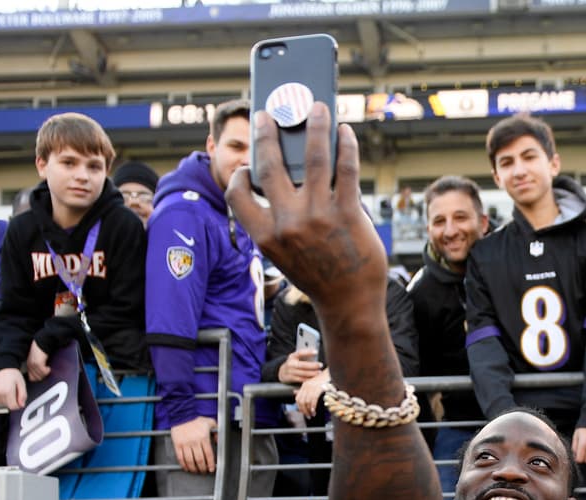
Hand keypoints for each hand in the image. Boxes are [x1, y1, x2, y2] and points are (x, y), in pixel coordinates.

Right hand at [0, 367, 25, 409]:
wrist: (2, 368)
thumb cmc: (12, 374)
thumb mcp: (21, 384)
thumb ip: (23, 395)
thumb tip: (22, 405)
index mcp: (8, 390)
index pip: (13, 406)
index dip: (18, 406)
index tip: (20, 402)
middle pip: (8, 405)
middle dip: (13, 402)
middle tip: (15, 393)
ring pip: (3, 404)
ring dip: (8, 400)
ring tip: (10, 391)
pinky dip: (3, 398)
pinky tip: (5, 391)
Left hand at [25, 341, 50, 380]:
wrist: (42, 343)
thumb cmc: (41, 351)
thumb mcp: (37, 360)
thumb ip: (36, 368)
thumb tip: (40, 377)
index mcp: (28, 365)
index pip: (32, 378)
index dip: (38, 378)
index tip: (43, 374)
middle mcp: (30, 366)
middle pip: (36, 378)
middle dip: (42, 376)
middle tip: (46, 371)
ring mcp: (33, 365)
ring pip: (40, 376)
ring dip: (45, 373)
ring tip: (47, 368)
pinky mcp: (38, 363)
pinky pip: (44, 372)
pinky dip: (47, 371)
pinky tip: (48, 367)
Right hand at [170, 416, 217, 474]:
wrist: (182, 414)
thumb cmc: (196, 419)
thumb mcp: (211, 423)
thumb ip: (217, 432)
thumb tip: (218, 442)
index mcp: (203, 437)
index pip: (208, 454)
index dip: (210, 464)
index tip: (211, 468)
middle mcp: (194, 441)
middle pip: (199, 460)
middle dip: (203, 468)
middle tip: (204, 471)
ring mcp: (185, 444)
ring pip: (190, 460)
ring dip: (193, 468)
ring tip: (196, 471)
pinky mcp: (177, 444)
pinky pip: (180, 457)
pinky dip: (183, 464)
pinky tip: (186, 467)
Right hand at [227, 105, 387, 322]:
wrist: (350, 305)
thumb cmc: (319, 276)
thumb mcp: (286, 254)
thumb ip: (280, 219)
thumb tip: (290, 172)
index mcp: (265, 235)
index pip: (236, 195)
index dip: (237, 175)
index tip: (244, 164)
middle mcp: (287, 222)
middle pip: (269, 164)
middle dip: (266, 132)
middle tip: (269, 114)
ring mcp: (318, 216)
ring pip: (312, 155)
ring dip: (314, 124)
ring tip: (317, 107)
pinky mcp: (347, 212)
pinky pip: (344, 167)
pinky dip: (345, 143)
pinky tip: (344, 132)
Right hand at [277, 347, 322, 384]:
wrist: (283, 372)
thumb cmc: (294, 363)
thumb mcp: (296, 357)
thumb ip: (304, 355)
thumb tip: (315, 353)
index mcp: (292, 356)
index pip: (300, 353)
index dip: (308, 352)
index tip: (316, 351)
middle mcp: (290, 364)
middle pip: (303, 365)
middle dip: (313, 365)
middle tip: (320, 365)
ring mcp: (290, 372)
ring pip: (303, 373)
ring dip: (312, 373)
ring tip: (319, 372)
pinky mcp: (291, 378)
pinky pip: (302, 379)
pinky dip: (309, 379)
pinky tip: (314, 378)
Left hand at [296, 369, 329, 417]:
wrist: (333, 371)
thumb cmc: (325, 379)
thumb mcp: (313, 384)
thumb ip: (305, 389)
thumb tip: (295, 393)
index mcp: (304, 385)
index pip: (298, 399)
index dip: (300, 407)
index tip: (304, 413)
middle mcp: (306, 385)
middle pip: (301, 401)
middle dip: (304, 410)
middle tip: (308, 416)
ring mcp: (312, 386)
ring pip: (307, 401)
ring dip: (309, 410)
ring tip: (312, 414)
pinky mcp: (318, 387)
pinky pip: (313, 399)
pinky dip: (313, 406)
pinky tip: (314, 410)